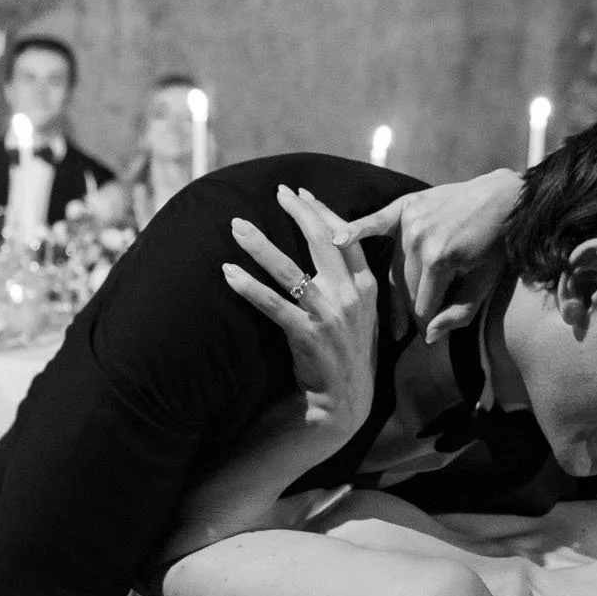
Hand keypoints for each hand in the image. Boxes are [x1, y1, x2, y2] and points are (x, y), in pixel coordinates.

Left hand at [223, 184, 376, 428]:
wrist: (345, 404)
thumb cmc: (348, 355)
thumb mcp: (363, 315)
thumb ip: (353, 282)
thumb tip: (333, 247)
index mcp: (368, 287)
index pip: (346, 236)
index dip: (323, 211)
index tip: (302, 193)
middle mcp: (351, 296)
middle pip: (321, 240)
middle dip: (296, 210)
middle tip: (275, 191)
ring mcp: (329, 315)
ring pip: (289, 269)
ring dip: (259, 244)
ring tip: (237, 226)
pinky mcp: (306, 335)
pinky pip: (271, 303)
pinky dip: (247, 286)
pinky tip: (228, 272)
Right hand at [339, 168, 521, 343]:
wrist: (504, 199)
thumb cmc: (496, 245)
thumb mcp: (485, 284)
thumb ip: (458, 314)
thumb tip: (427, 337)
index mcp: (439, 260)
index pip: (421, 305)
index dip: (424, 325)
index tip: (424, 338)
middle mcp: (419, 239)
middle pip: (405, 289)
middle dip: (410, 311)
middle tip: (408, 329)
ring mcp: (410, 221)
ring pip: (395, 269)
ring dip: (399, 290)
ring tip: (395, 313)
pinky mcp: (405, 207)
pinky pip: (375, 223)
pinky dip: (355, 231)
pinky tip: (335, 239)